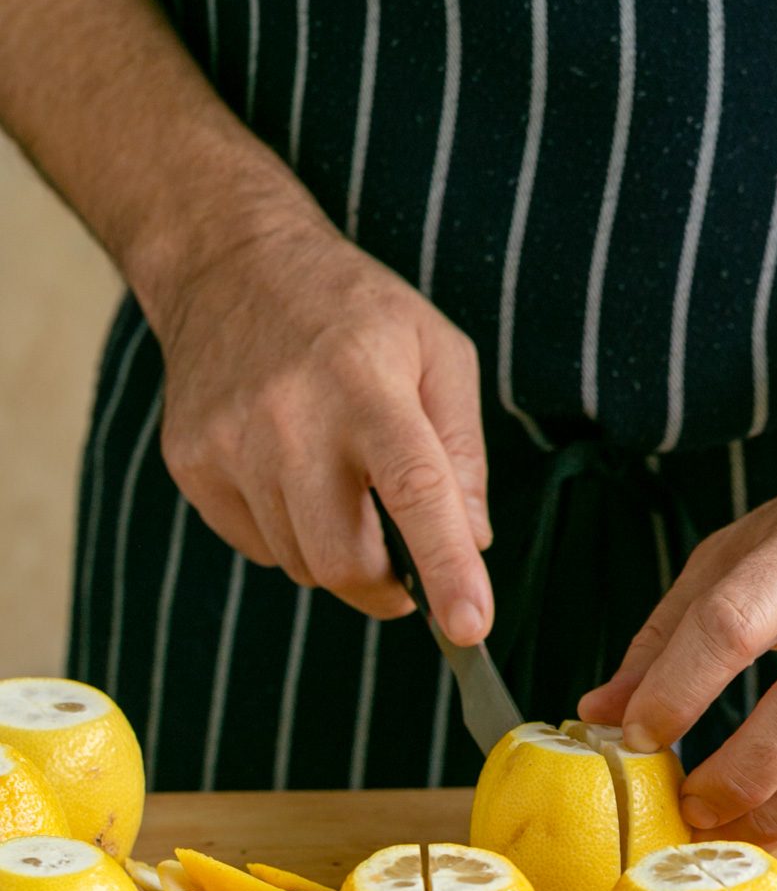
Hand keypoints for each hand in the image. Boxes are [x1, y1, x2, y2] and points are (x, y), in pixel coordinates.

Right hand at [156, 212, 491, 640]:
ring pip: (301, 564)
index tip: (469, 627)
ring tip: (342, 490)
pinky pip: (258, 547)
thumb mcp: (439, 352)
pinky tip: (293, 478)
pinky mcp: (191, 462)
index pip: (415, 491)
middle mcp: (293, 419)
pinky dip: (290, 536)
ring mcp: (231, 443)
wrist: (230, 263)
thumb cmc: (355, 314)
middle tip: (406, 573)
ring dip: (338, 555)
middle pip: (344, 560)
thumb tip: (472, 540)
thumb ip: (464, 450)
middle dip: (386, 588)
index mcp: (369, 388)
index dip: (445, 568)